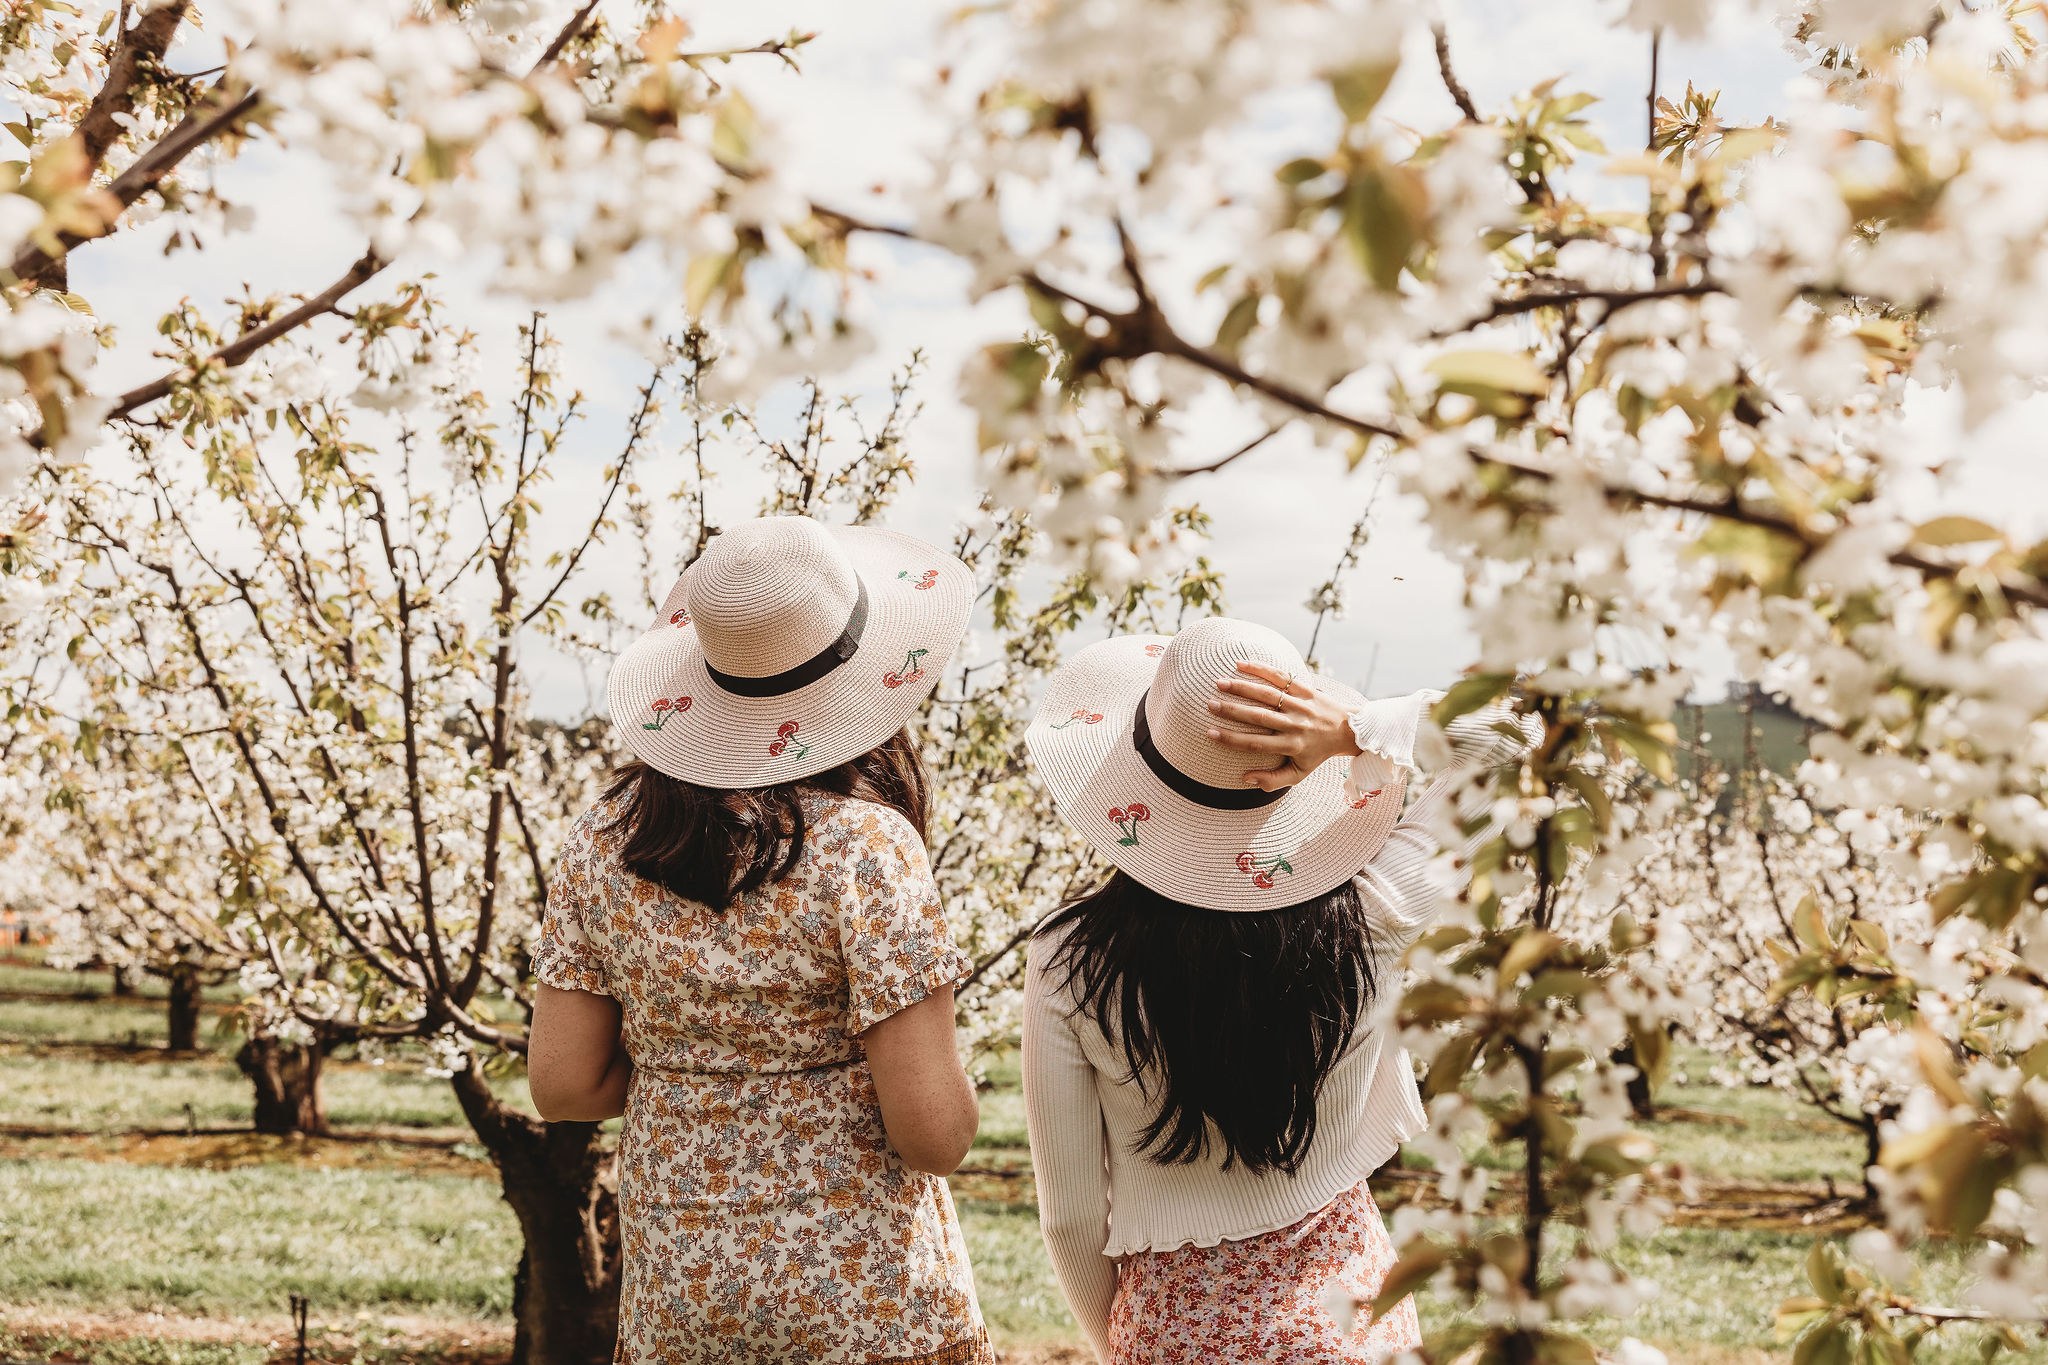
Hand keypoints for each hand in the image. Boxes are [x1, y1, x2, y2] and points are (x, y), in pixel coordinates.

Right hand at [1206, 662, 1362, 790]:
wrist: (1347, 730)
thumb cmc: (1316, 754)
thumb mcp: (1299, 773)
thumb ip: (1273, 781)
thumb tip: (1245, 778)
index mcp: (1290, 745)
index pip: (1255, 743)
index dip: (1231, 739)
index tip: (1210, 733)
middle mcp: (1295, 725)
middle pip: (1258, 716)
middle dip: (1232, 710)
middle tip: (1209, 704)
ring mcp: (1300, 705)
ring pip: (1268, 694)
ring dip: (1242, 687)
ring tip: (1219, 683)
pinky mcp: (1306, 689)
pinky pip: (1282, 677)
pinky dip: (1261, 669)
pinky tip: (1241, 664)